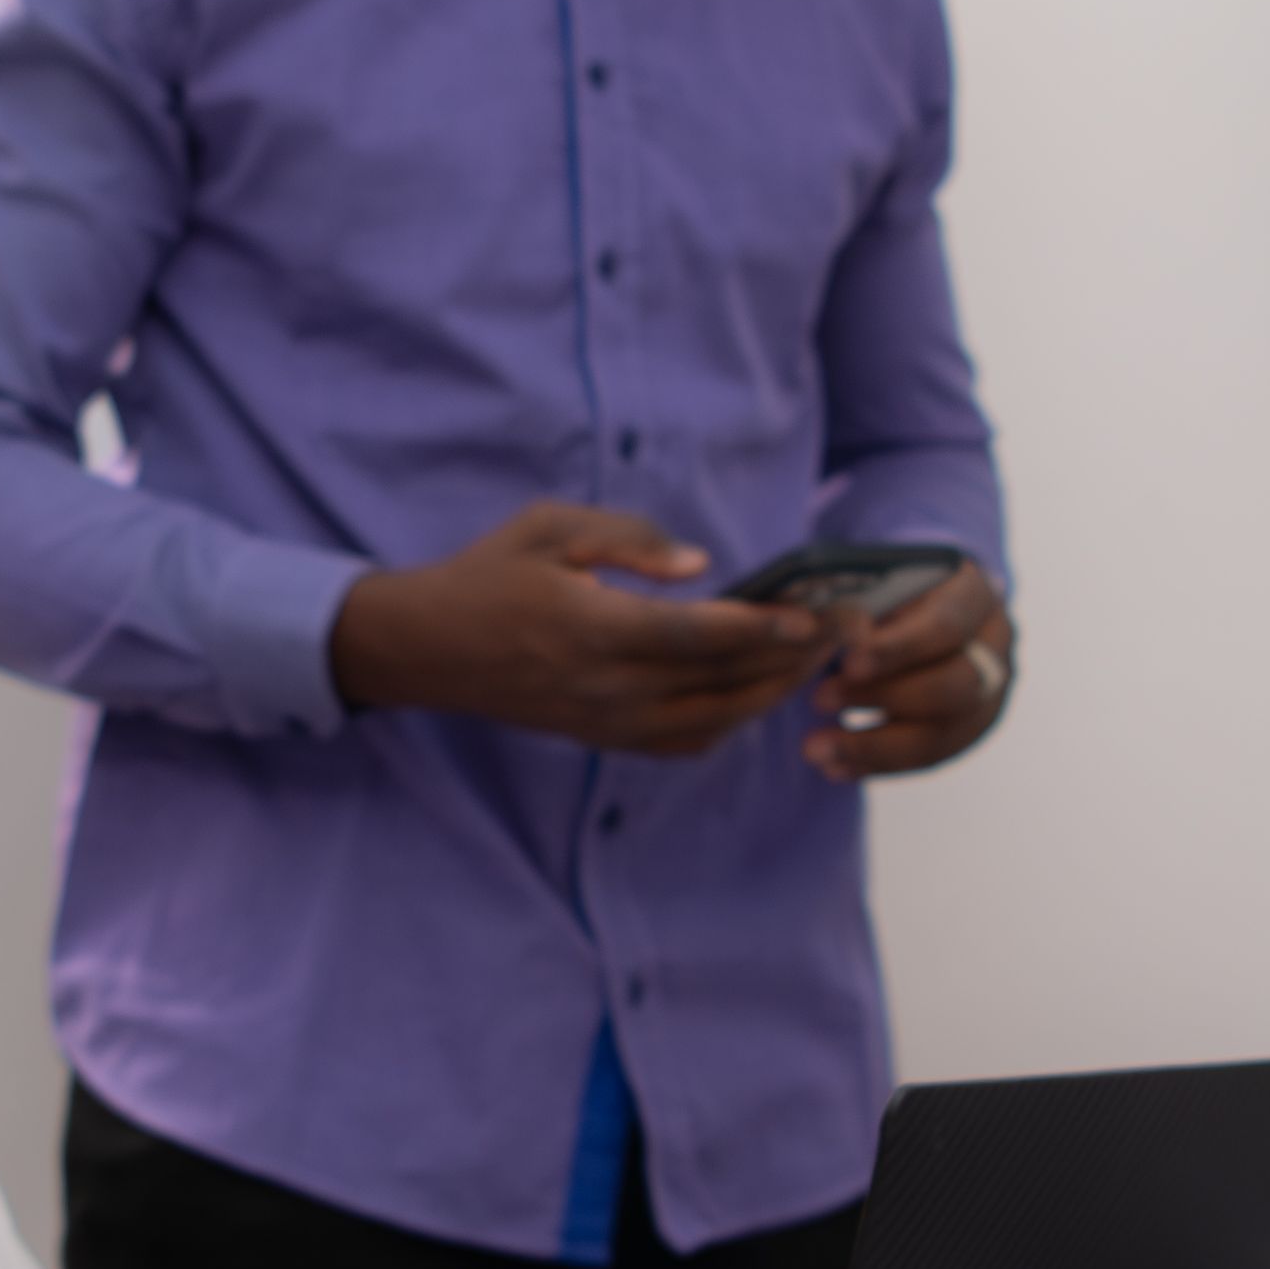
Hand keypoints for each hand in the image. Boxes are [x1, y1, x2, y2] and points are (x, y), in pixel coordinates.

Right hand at [328, 499, 819, 753]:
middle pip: (722, 683)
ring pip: (714, 720)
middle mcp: (607, 687)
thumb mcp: (550, 526)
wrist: (426, 648)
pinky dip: (732, 722)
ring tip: (814, 660)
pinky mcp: (603, 740)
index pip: (700, 636)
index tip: (816, 613)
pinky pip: (686, 742)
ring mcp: (607, 723)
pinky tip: (757, 693)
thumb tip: (704, 564)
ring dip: (771, 693)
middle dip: (790, 659)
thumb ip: (631, 539)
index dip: (765, 628)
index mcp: (593, 628)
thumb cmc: (489, 574)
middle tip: (843, 632)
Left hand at [794, 559, 1013, 779]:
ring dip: (873, 744)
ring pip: (941, 732)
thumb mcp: (878, 581)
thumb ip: (860, 604)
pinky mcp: (972, 729)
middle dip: (883, 697)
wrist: (920, 613)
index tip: (848, 663)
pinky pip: (929, 757)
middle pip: (952, 684)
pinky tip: (835, 767)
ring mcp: (990, 692)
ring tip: (816, 749)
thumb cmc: (889, 590)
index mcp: (975, 594)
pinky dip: (878, 764)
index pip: (946, 625)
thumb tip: (824, 629)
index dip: (898, 648)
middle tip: (819, 699)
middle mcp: (994, 645)